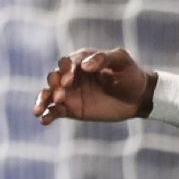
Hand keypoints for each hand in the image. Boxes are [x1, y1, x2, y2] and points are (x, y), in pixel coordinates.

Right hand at [33, 48, 154, 124]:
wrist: (139, 97)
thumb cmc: (131, 75)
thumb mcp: (121, 61)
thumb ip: (103, 58)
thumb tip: (84, 65)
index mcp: (82, 60)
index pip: (66, 63)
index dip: (65, 70)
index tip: (70, 80)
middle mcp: (72, 76)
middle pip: (54, 77)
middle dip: (53, 85)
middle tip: (61, 94)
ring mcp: (70, 93)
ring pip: (48, 94)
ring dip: (43, 100)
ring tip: (39, 109)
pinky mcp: (71, 109)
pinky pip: (54, 111)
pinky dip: (47, 115)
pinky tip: (43, 120)